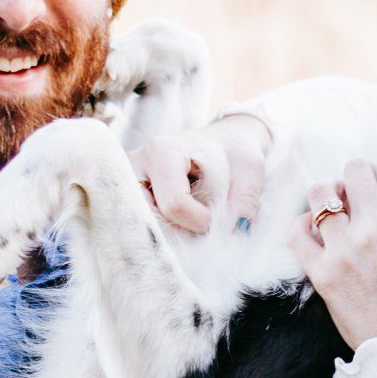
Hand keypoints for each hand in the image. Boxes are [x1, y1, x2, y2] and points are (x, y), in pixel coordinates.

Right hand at [128, 110, 270, 233]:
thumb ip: (245, 201)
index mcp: (163, 151)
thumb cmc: (233, 152)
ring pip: (143, 226)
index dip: (199, 221)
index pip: (174, 204)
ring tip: (191, 219)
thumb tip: (236, 234)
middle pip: (151, 219)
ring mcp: (126, 181)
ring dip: (170, 232)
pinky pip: (140, 225)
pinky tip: (179, 223)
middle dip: (181, 231)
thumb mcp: (250, 169)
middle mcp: (135, 165)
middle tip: (203, 222)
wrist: (222, 143)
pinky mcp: (127, 196)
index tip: (216, 218)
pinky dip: (162, 231)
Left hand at [290, 158, 376, 349]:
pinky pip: (297, 234)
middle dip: (357, 174)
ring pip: (320, 192)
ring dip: (327, 193)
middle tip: (359, 190)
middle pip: (355, 170)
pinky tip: (311, 228)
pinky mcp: (322, 273)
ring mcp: (344, 249)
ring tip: (334, 205)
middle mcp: (373, 229)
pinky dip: (301, 225)